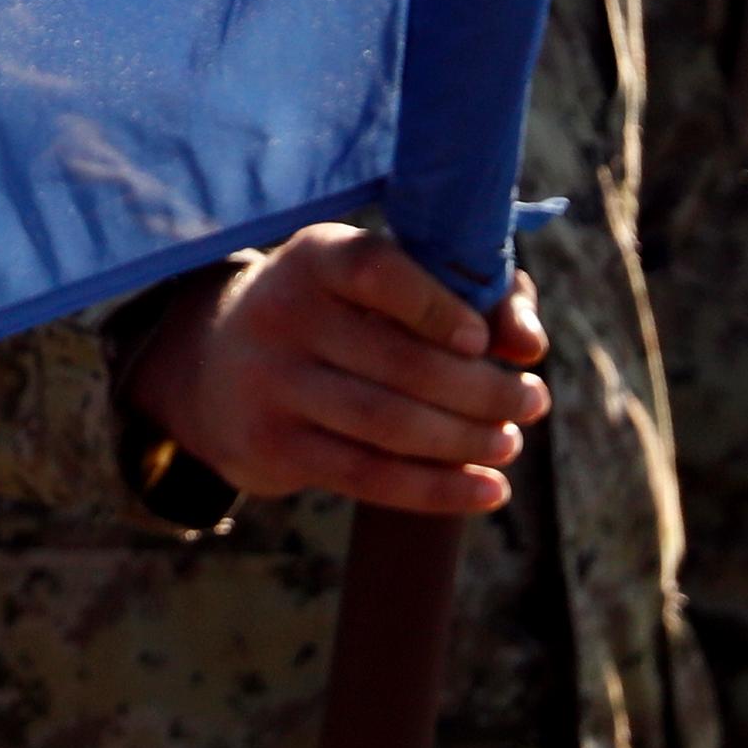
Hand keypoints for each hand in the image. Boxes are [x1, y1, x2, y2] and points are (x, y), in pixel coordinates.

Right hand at [125, 223, 549, 514]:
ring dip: (468, 440)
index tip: (484, 341)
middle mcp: (279, 313)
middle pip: (401, 363)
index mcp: (313, 257)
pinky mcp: (269, 445)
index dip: (436, 306)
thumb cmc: (337, 317)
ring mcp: (267, 383)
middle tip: (533, 402)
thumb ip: (472, 295)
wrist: (214, 366)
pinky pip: (367, 476)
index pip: (376, 271)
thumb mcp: (384, 286)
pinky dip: (438, 489)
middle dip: (485, 391)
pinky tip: (488, 490)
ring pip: (389, 424)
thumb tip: (528, 344)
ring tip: (509, 442)